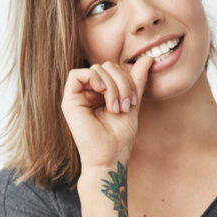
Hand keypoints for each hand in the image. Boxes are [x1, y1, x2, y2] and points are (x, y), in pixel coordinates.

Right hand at [61, 55, 153, 169]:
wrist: (110, 157)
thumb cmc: (120, 137)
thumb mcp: (132, 103)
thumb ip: (136, 81)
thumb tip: (148, 58)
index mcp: (102, 93)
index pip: (114, 70)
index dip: (127, 78)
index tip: (133, 101)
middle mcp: (88, 93)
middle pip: (106, 67)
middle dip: (121, 82)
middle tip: (126, 105)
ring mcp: (78, 96)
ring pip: (96, 69)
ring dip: (112, 86)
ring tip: (116, 108)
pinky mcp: (69, 101)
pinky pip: (77, 74)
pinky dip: (94, 79)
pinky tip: (103, 93)